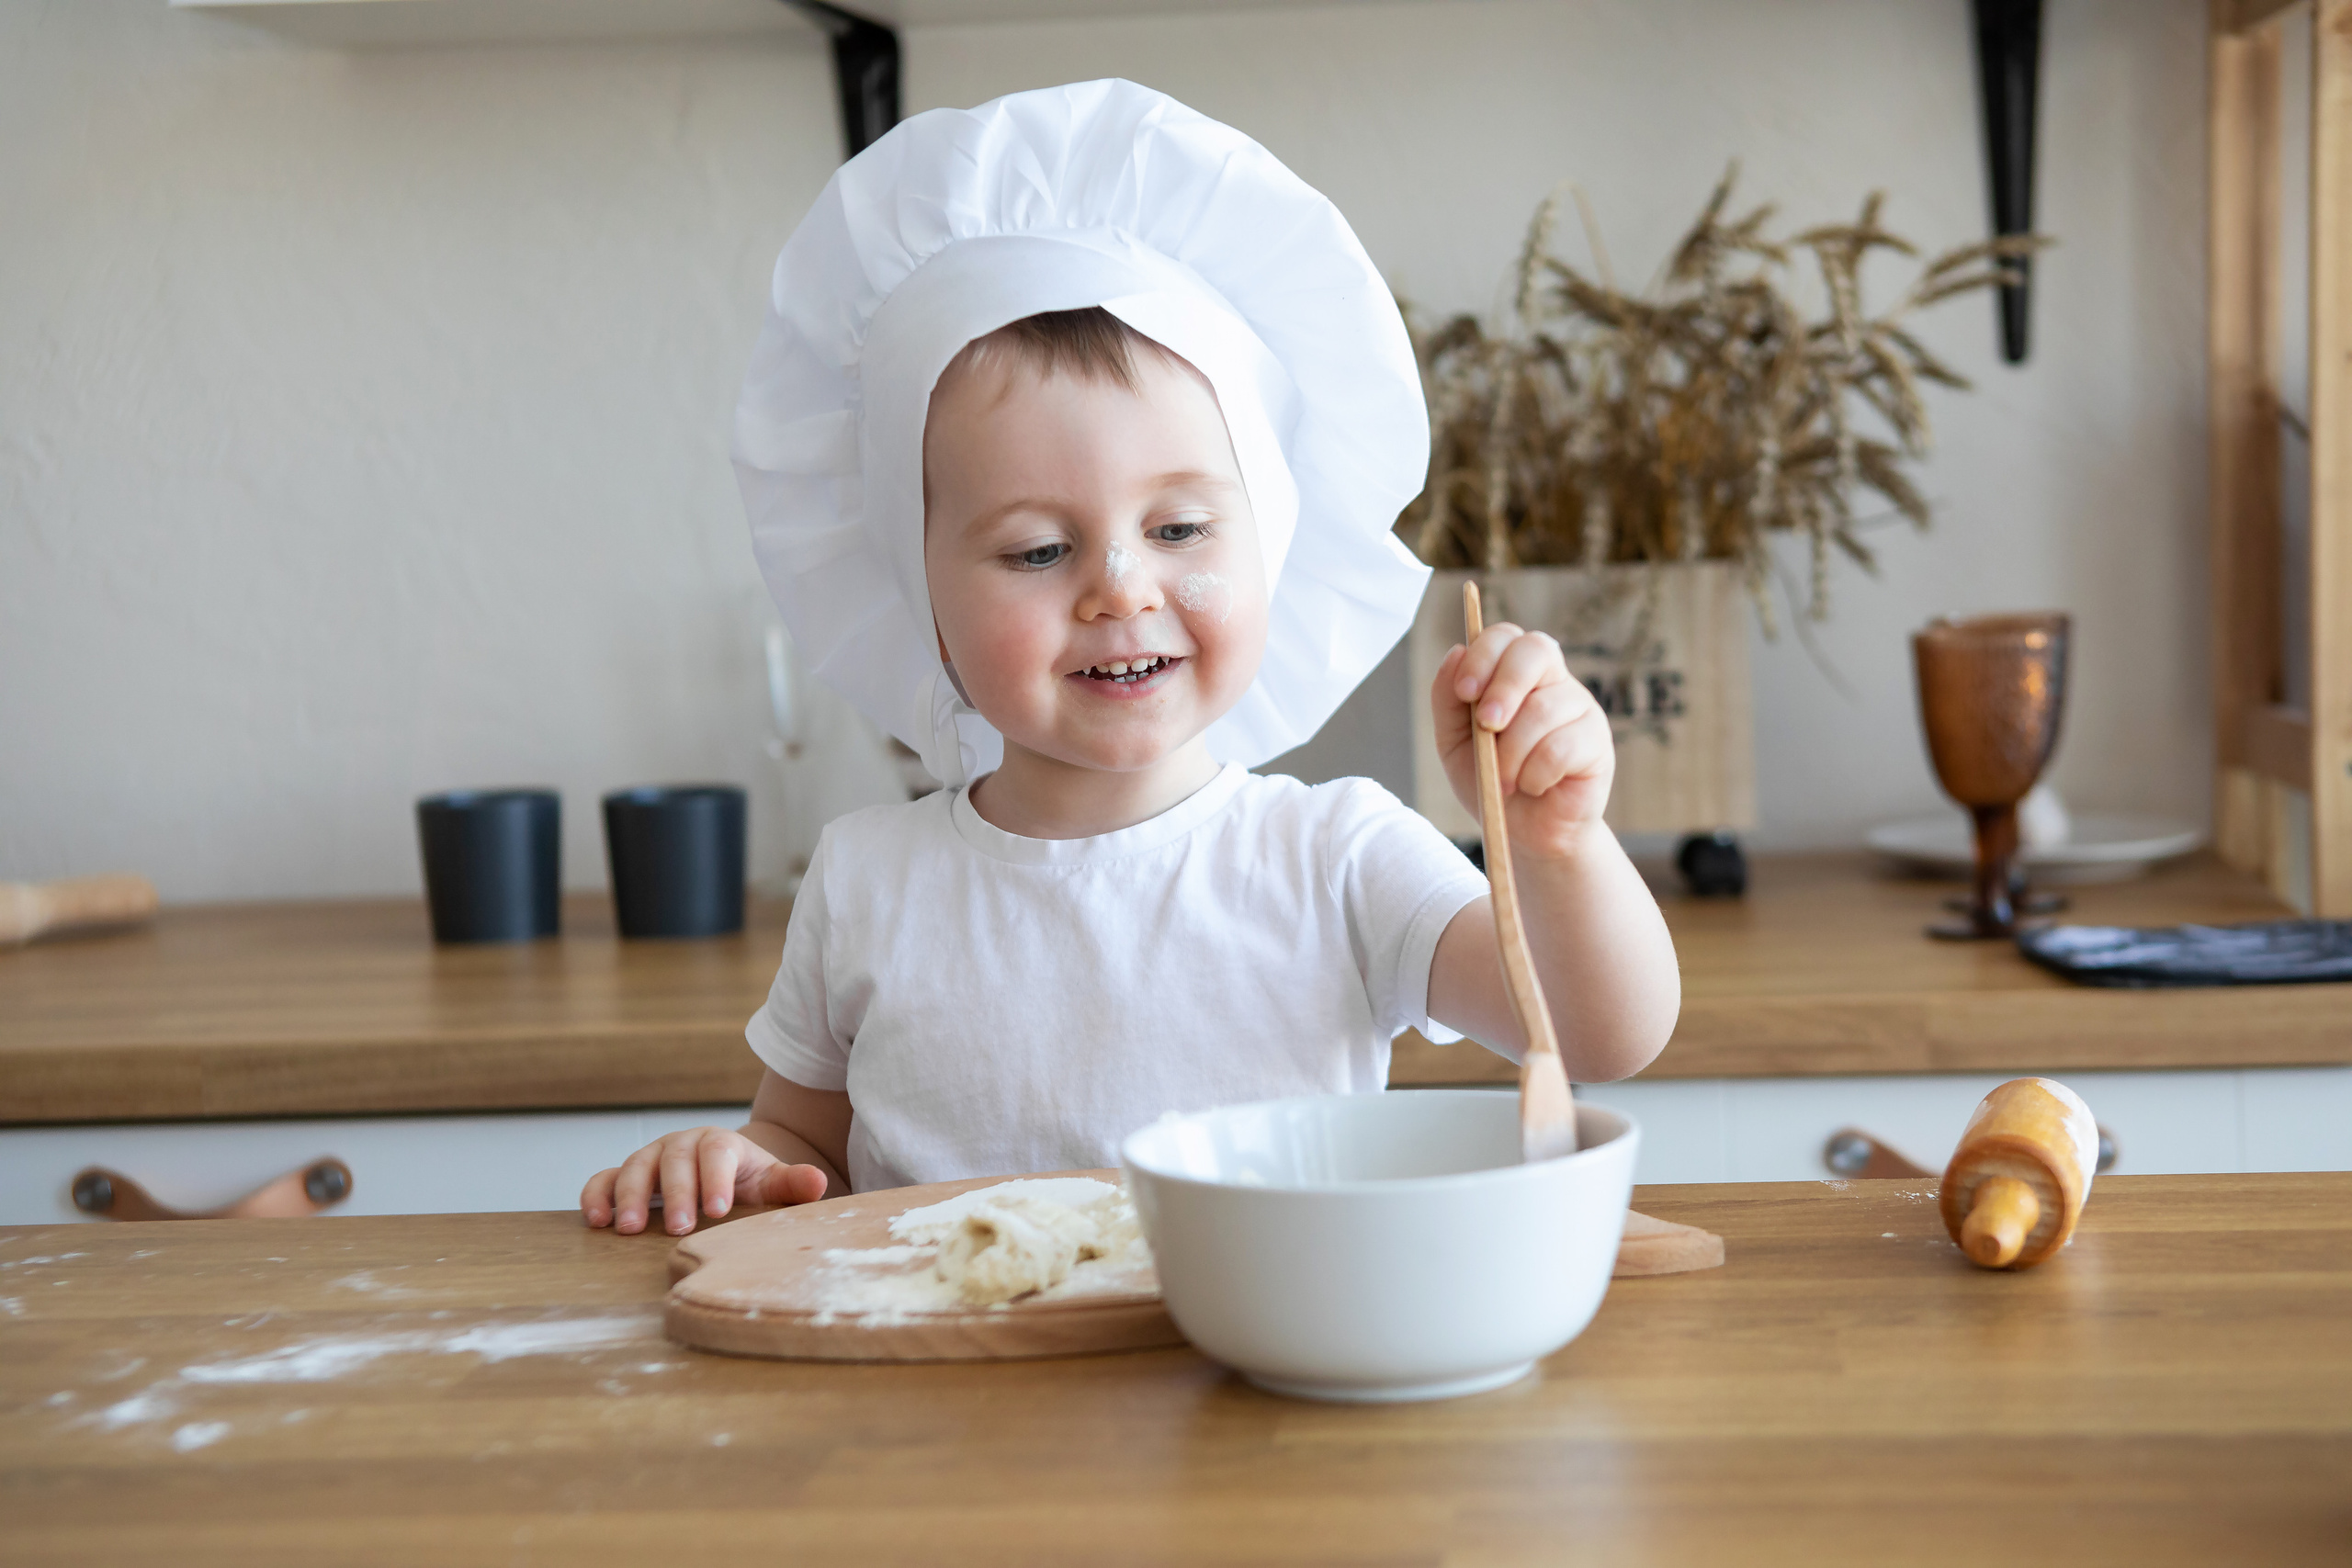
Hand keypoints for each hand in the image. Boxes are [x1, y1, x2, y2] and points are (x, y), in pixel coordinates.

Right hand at [581, 1126, 829, 1234]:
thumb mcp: (770, 1183)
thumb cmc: (746, 1183)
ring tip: (629, 1230)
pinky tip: (597, 1222)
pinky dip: (597, 1196)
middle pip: (674, 1159)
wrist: (721, 1176)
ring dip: (630, 1196)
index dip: (715, 1178)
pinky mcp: (625, 1176)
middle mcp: (681, 1145)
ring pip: (635, 1167)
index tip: (718, 1210)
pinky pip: (604, 1180)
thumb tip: (818, 1183)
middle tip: (678, 1228)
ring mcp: (650, 1159)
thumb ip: (791, 1184)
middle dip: (674, 1193)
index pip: (716, 1152)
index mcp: (720, 1144)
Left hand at [1433, 622, 1614, 859]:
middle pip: (1536, 650)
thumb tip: (1455, 651)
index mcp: (1516, 674)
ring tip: (1505, 781)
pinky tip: (1533, 786)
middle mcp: (1552, 681)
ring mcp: (1580, 708)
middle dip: (1504, 686)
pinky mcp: (1597, 743)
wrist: (1523, 832)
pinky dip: (1535, 774)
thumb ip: (1448, 699)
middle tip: (1487, 725)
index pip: (1507, 637)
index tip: (1464, 691)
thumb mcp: (1454, 741)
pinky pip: (1561, 748)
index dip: (1484, 656)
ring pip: (1543, 709)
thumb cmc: (1490, 780)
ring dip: (1512, 752)